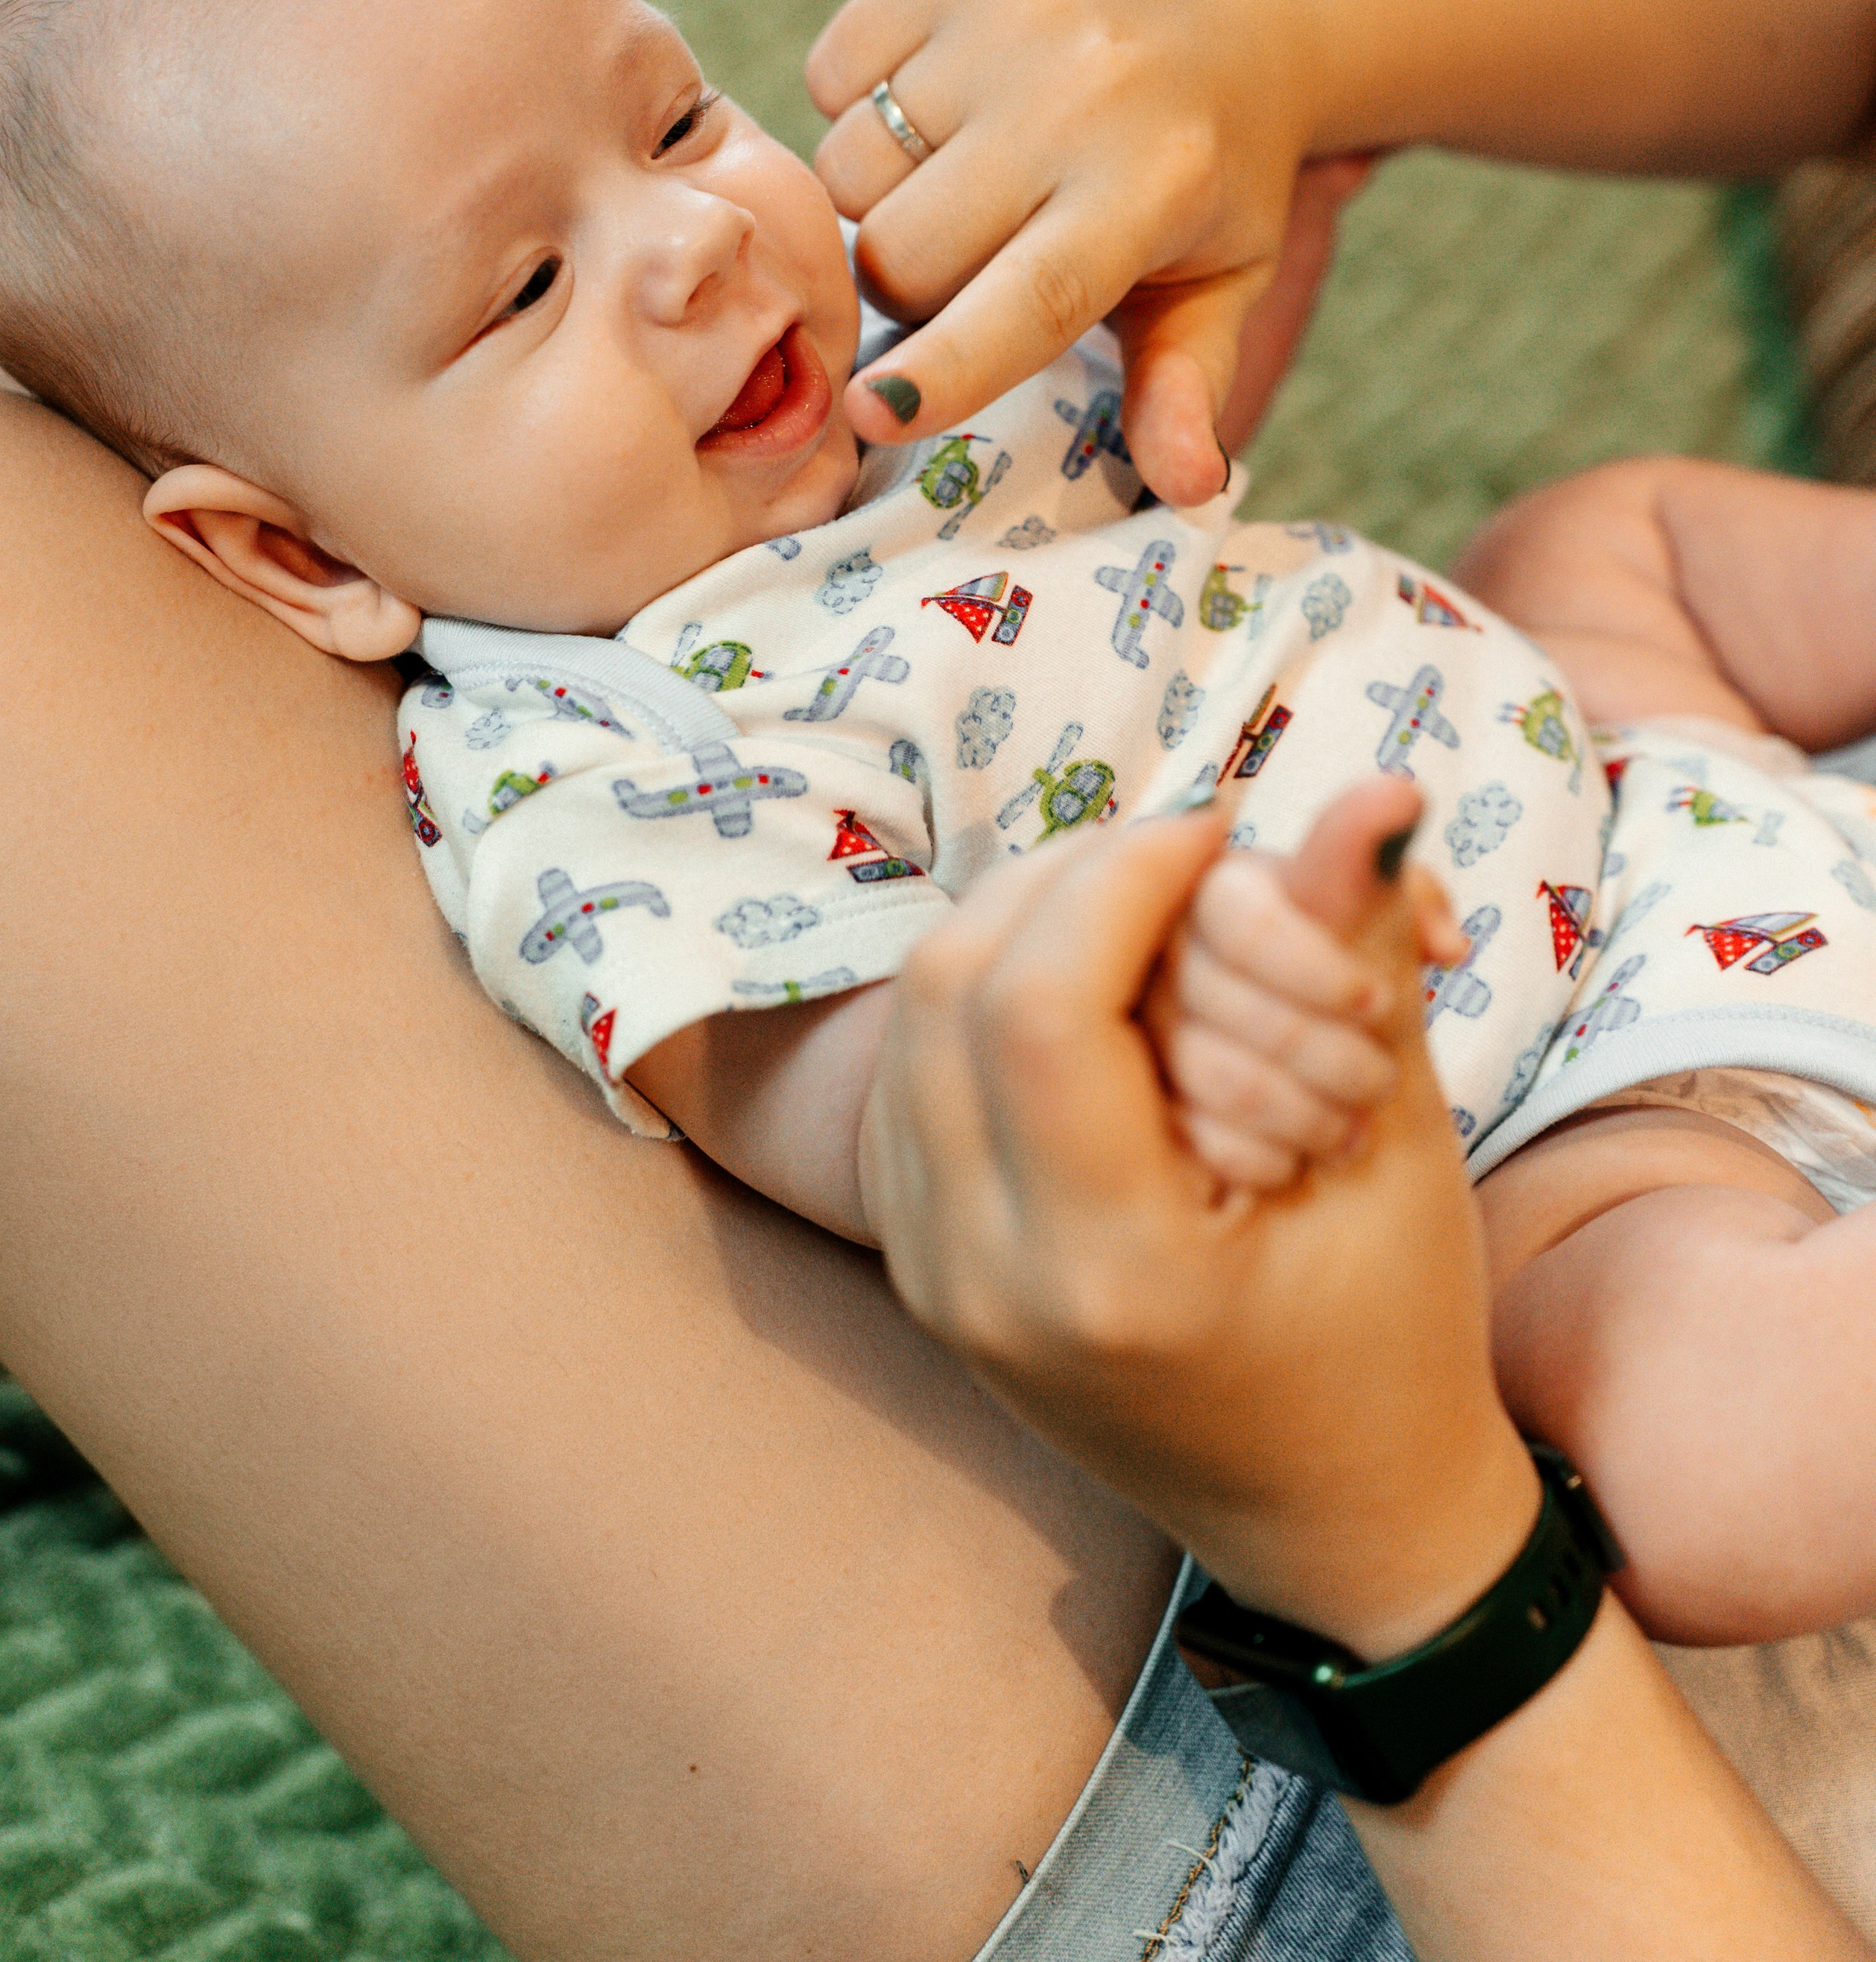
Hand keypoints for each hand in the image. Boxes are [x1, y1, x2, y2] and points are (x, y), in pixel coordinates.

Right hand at [806, 0, 1372, 504]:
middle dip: (912, 279)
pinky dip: (861, 97)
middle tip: (973, 250)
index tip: (871, 414)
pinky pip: (831, 70)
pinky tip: (940, 93)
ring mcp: (1013, 8)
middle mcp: (1082, 91)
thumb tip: (1189, 487)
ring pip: (850, 167)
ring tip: (961, 165)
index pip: (1023, 302)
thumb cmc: (1212, 173)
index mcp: (1151, 190)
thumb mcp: (1223, 285)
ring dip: (882, 191)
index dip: (943, 367)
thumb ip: (1188, 388)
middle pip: (903, 250)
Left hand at [861, 806, 1537, 1658]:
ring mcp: (933, 1277)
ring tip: (1146, 912)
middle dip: (1069, 876)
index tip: (1216, 828)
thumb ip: (1358, 953)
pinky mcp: (919, 1263)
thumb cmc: (1397, 1340)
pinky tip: (1096, 991)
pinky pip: (910, 1073)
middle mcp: (986, 1280)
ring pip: (915, 1015)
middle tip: (1180, 857)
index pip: (1044, 1002)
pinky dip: (991, 996)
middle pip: (952, 983)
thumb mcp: (1400, 1146)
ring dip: (1026, 925)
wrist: (1334, 1522)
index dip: (1124, 870)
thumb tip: (1374, 787)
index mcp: (1114, 1272)